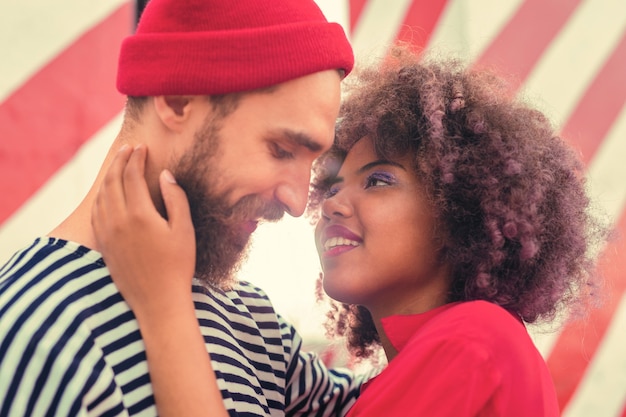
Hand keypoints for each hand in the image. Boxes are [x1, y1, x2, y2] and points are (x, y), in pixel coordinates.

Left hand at [92, 144, 195, 320]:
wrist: (158, 301)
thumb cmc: (178, 266)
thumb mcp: (185, 230)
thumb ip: (175, 198)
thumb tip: (165, 175)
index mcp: (139, 215)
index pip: (132, 176)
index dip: (136, 158)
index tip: (141, 147)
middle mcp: (118, 221)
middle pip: (112, 181)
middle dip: (120, 161)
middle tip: (128, 149)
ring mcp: (107, 234)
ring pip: (101, 196)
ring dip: (108, 177)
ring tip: (118, 166)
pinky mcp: (103, 246)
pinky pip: (96, 213)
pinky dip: (101, 197)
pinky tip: (108, 194)